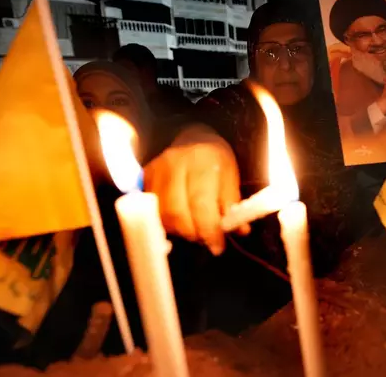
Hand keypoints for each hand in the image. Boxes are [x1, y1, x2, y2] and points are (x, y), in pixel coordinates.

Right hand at [144, 124, 247, 254]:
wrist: (193, 138)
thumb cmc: (215, 161)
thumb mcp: (231, 177)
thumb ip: (233, 204)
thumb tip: (240, 231)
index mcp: (202, 161)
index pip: (201, 204)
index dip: (209, 230)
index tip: (218, 246)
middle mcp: (175, 163)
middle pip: (176, 212)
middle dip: (193, 233)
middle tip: (205, 239)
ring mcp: (156, 170)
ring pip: (162, 214)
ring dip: (179, 230)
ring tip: (194, 229)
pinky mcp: (145, 178)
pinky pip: (152, 210)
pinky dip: (166, 222)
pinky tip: (180, 222)